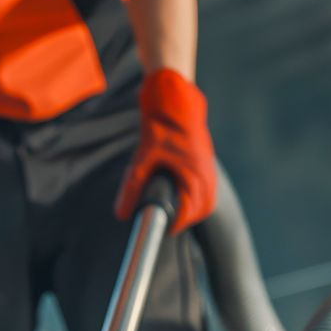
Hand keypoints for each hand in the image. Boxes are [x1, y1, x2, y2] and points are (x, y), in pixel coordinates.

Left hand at [114, 68, 215, 232]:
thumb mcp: (142, 158)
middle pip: (199, 212)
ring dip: (190, 211)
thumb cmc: (162, 126)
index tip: (160, 231)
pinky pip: (205, 191)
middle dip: (183, 220)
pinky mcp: (206, 165)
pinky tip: (181, 197)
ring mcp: (208, 171)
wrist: (176, 99)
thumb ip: (132, 188)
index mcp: (193, 177)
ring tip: (173, 215)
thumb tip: (122, 214)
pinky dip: (195, 199)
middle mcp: (205, 177)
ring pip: (205, 203)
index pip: (187, 215)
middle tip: (165, 225)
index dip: (173, 226)